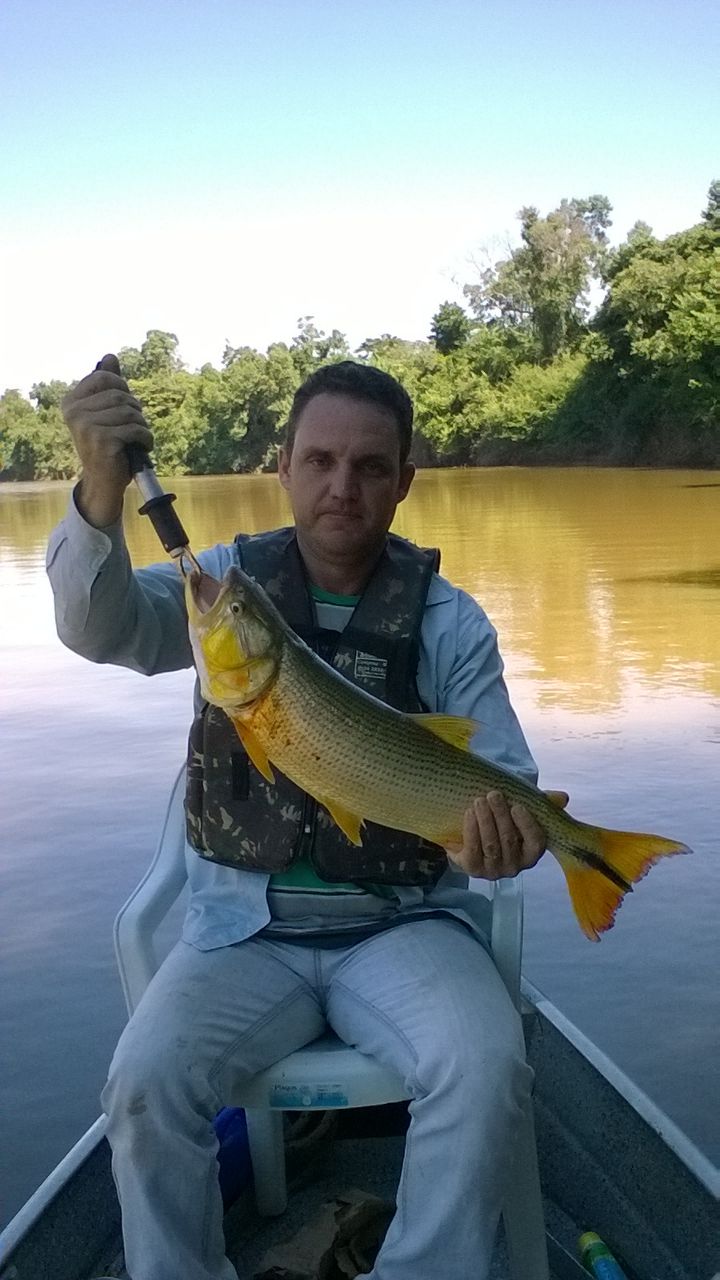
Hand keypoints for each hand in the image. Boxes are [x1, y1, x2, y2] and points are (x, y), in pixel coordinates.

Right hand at [62, 353, 153, 525]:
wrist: (103, 481)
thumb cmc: (106, 444)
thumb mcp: (104, 412)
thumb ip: (106, 385)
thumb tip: (110, 357)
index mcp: (71, 402)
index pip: (104, 378)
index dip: (122, 388)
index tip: (124, 405)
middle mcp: (74, 413)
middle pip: (120, 394)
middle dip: (135, 409)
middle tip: (133, 426)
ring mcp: (86, 426)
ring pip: (130, 411)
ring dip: (142, 425)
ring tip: (137, 437)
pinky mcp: (103, 440)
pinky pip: (136, 429)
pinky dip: (146, 438)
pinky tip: (142, 447)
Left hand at [444, 789, 568, 879]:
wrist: (472, 834)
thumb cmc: (503, 823)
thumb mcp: (521, 812)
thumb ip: (542, 803)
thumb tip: (563, 797)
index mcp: (531, 854)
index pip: (535, 842)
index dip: (527, 825)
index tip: (517, 806)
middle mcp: (514, 867)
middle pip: (509, 840)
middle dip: (501, 815)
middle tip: (493, 795)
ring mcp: (493, 871)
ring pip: (490, 845)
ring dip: (485, 820)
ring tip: (479, 801)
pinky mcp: (472, 870)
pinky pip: (472, 850)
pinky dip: (471, 829)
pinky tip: (469, 813)